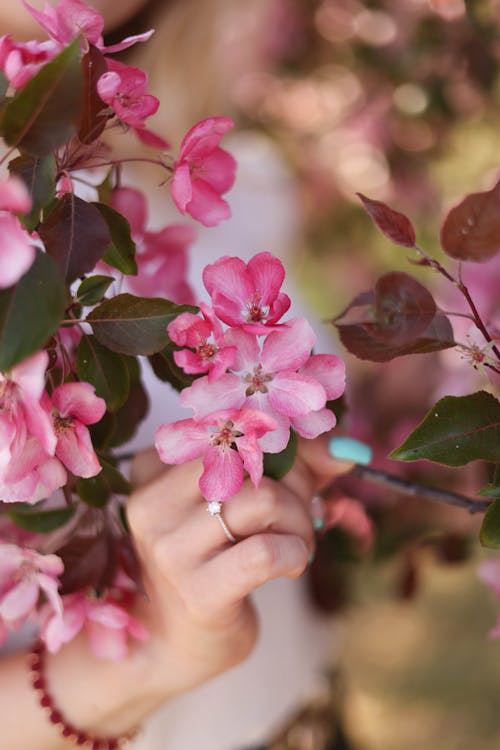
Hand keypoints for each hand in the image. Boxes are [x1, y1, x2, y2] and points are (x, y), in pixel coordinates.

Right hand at [126, 436, 352, 701]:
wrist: (179, 640)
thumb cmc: (215, 556)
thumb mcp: (245, 499)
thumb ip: (293, 465)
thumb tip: (347, 448)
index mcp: (154, 466)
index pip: (234, 428)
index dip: (283, 446)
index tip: (303, 470)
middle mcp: (153, 502)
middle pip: (252, 461)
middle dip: (298, 483)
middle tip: (305, 511)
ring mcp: (171, 549)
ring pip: (264, 501)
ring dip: (301, 521)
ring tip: (299, 542)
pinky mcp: (197, 592)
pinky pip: (266, 553)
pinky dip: (295, 553)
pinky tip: (292, 564)